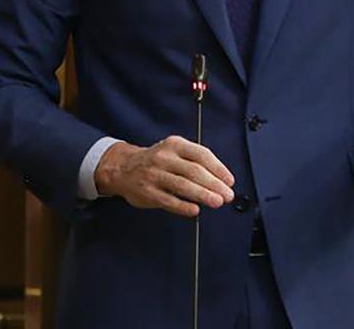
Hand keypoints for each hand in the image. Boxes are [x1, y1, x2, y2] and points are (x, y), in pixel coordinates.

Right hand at [94, 136, 235, 217]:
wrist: (123, 168)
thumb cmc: (158, 160)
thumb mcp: (174, 150)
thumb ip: (195, 161)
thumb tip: (221, 179)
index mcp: (175, 144)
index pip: (202, 155)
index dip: (219, 169)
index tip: (230, 181)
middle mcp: (164, 158)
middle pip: (194, 171)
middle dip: (214, 184)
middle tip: (228, 195)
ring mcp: (154, 175)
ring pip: (183, 186)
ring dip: (203, 195)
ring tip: (217, 202)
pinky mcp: (147, 192)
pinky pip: (168, 200)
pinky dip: (183, 206)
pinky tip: (195, 210)